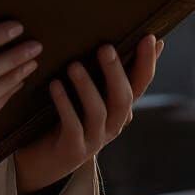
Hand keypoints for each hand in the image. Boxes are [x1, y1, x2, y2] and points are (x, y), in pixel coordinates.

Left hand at [13, 34, 164, 194]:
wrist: (45, 159)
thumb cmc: (68, 116)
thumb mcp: (89, 92)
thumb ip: (104, 71)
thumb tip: (116, 35)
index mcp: (120, 109)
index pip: (140, 84)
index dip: (148, 63)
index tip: (150, 37)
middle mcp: (113, 124)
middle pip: (123, 98)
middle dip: (116, 71)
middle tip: (105, 47)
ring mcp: (95, 138)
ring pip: (99, 112)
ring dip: (87, 87)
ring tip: (73, 66)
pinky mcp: (73, 149)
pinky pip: (72, 125)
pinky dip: (64, 104)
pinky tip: (55, 86)